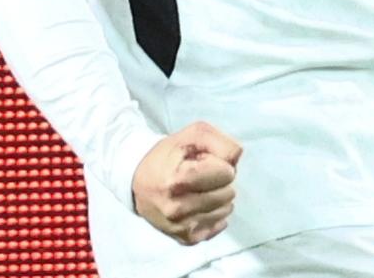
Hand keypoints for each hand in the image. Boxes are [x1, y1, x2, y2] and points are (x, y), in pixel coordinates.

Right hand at [131, 122, 240, 244]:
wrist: (138, 180)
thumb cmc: (169, 154)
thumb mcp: (194, 134)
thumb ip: (221, 142)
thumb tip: (236, 160)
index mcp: (178, 180)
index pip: (227, 173)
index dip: (220, 164)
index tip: (205, 162)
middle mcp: (177, 208)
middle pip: (229, 193)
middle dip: (220, 181)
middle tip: (202, 176)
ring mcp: (181, 227)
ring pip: (226, 210)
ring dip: (218, 197)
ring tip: (200, 189)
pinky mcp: (186, 239)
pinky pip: (219, 226)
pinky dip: (214, 213)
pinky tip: (200, 204)